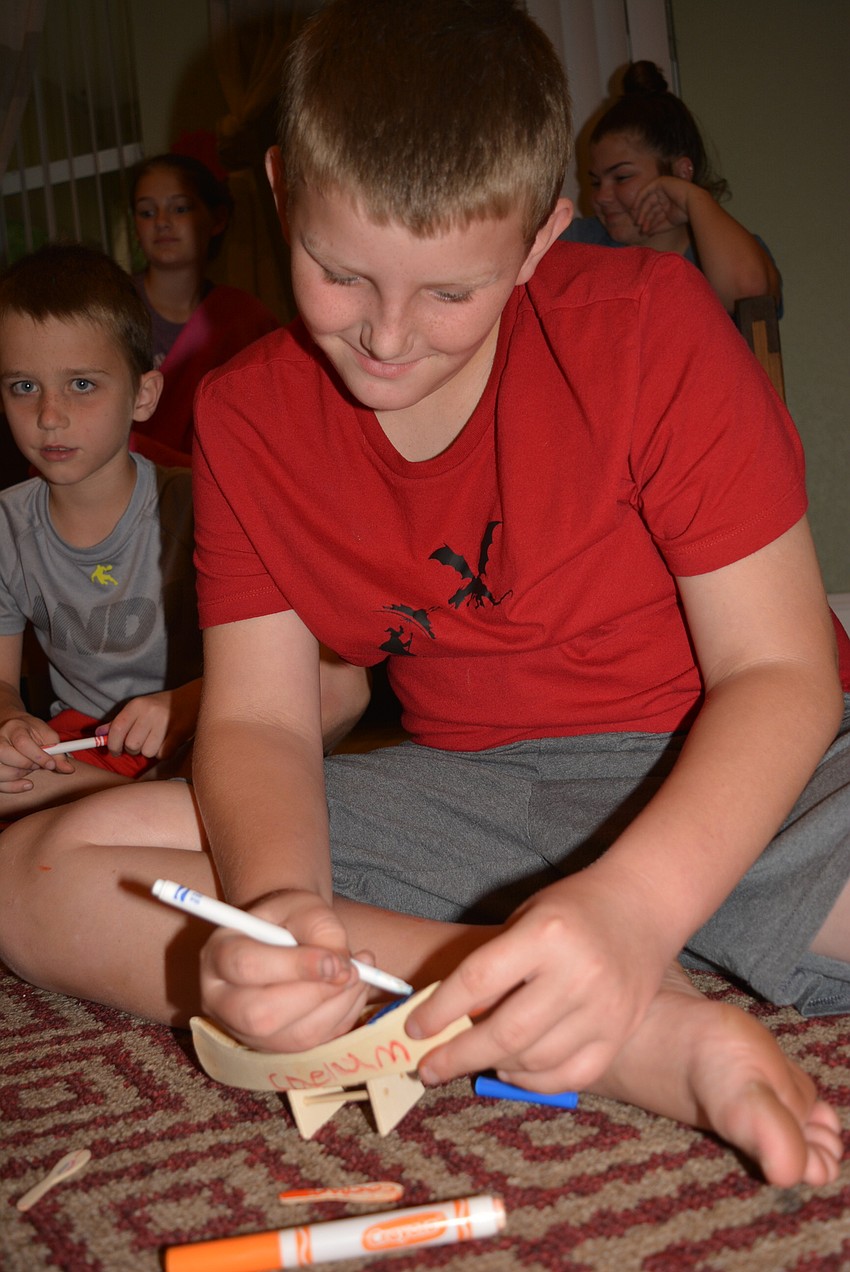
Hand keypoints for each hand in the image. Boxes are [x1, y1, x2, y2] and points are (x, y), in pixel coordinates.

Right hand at [0, 711, 73, 791]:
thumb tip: (68, 769)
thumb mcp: (48, 736)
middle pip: (7, 756)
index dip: (38, 756)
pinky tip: (27, 784)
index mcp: (15, 728)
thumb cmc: (32, 732)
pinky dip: (14, 787)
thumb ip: (58, 752)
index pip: (22, 743)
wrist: (14, 728)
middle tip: (37, 765)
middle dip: (27, 765)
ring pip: (0, 771)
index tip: (50, 764)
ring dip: (19, 775)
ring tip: (29, 768)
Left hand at [105, 681, 199, 760]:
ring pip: (147, 752)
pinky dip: (164, 753)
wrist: (193, 697)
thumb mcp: (139, 708)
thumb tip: (98, 733)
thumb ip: (118, 722)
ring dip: (150, 751)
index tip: (114, 751)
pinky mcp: (179, 732)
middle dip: (134, 750)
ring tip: (157, 740)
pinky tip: (168, 742)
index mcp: (137, 705)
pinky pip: (163, 754)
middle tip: (141, 743)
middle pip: (131, 745)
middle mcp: (149, 712)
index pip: (116, 729)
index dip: (112, 745)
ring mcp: (165, 722)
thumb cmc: (162, 706)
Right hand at [200, 889, 371, 1052]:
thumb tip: (342, 969)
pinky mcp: (270, 1047)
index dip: (295, 966)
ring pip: (290, 1037)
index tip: (337, 961)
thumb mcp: (304, 907)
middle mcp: (220, 999)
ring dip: (336, 1008)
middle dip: (316, 995)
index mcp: (218, 953)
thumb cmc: (289, 919)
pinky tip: (352, 990)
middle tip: (352, 972)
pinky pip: (311, 1046)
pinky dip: (341, 1019)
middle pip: (260, 1014)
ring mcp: (242, 1030)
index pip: (247, 965)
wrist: (282, 936)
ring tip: (360, 975)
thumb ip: (323, 930)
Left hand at [407, 869, 671, 1092]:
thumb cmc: (570, 909)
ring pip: (535, 1060)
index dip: (439, 1010)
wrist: (641, 906)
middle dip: (457, 1056)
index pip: (478, 981)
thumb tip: (444, 1018)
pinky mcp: (619, 1033)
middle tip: (427, 1068)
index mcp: (545, 934)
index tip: (414, 1028)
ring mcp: (604, 1009)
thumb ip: (492, 965)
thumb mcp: (524, 919)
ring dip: (493, 1066)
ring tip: (470, 1059)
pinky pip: (569, 1076)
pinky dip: (533, 1080)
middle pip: (505, 1032)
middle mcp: (577, 973)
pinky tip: (512, 1068)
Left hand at [629, 174, 694, 237]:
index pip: (654, 212)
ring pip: (647, 201)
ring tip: (639, 223)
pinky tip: (634, 209)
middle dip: (644, 218)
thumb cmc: (684, 214)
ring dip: (642, 212)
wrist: (693, 203)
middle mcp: (665, 196)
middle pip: (650, 207)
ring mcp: (663, 188)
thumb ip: (657, 227)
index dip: (648, 221)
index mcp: (668, 204)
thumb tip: (646, 233)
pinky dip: (639, 199)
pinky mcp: (660, 182)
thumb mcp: (667, 223)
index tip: (642, 230)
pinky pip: (646, 191)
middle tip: (640, 227)